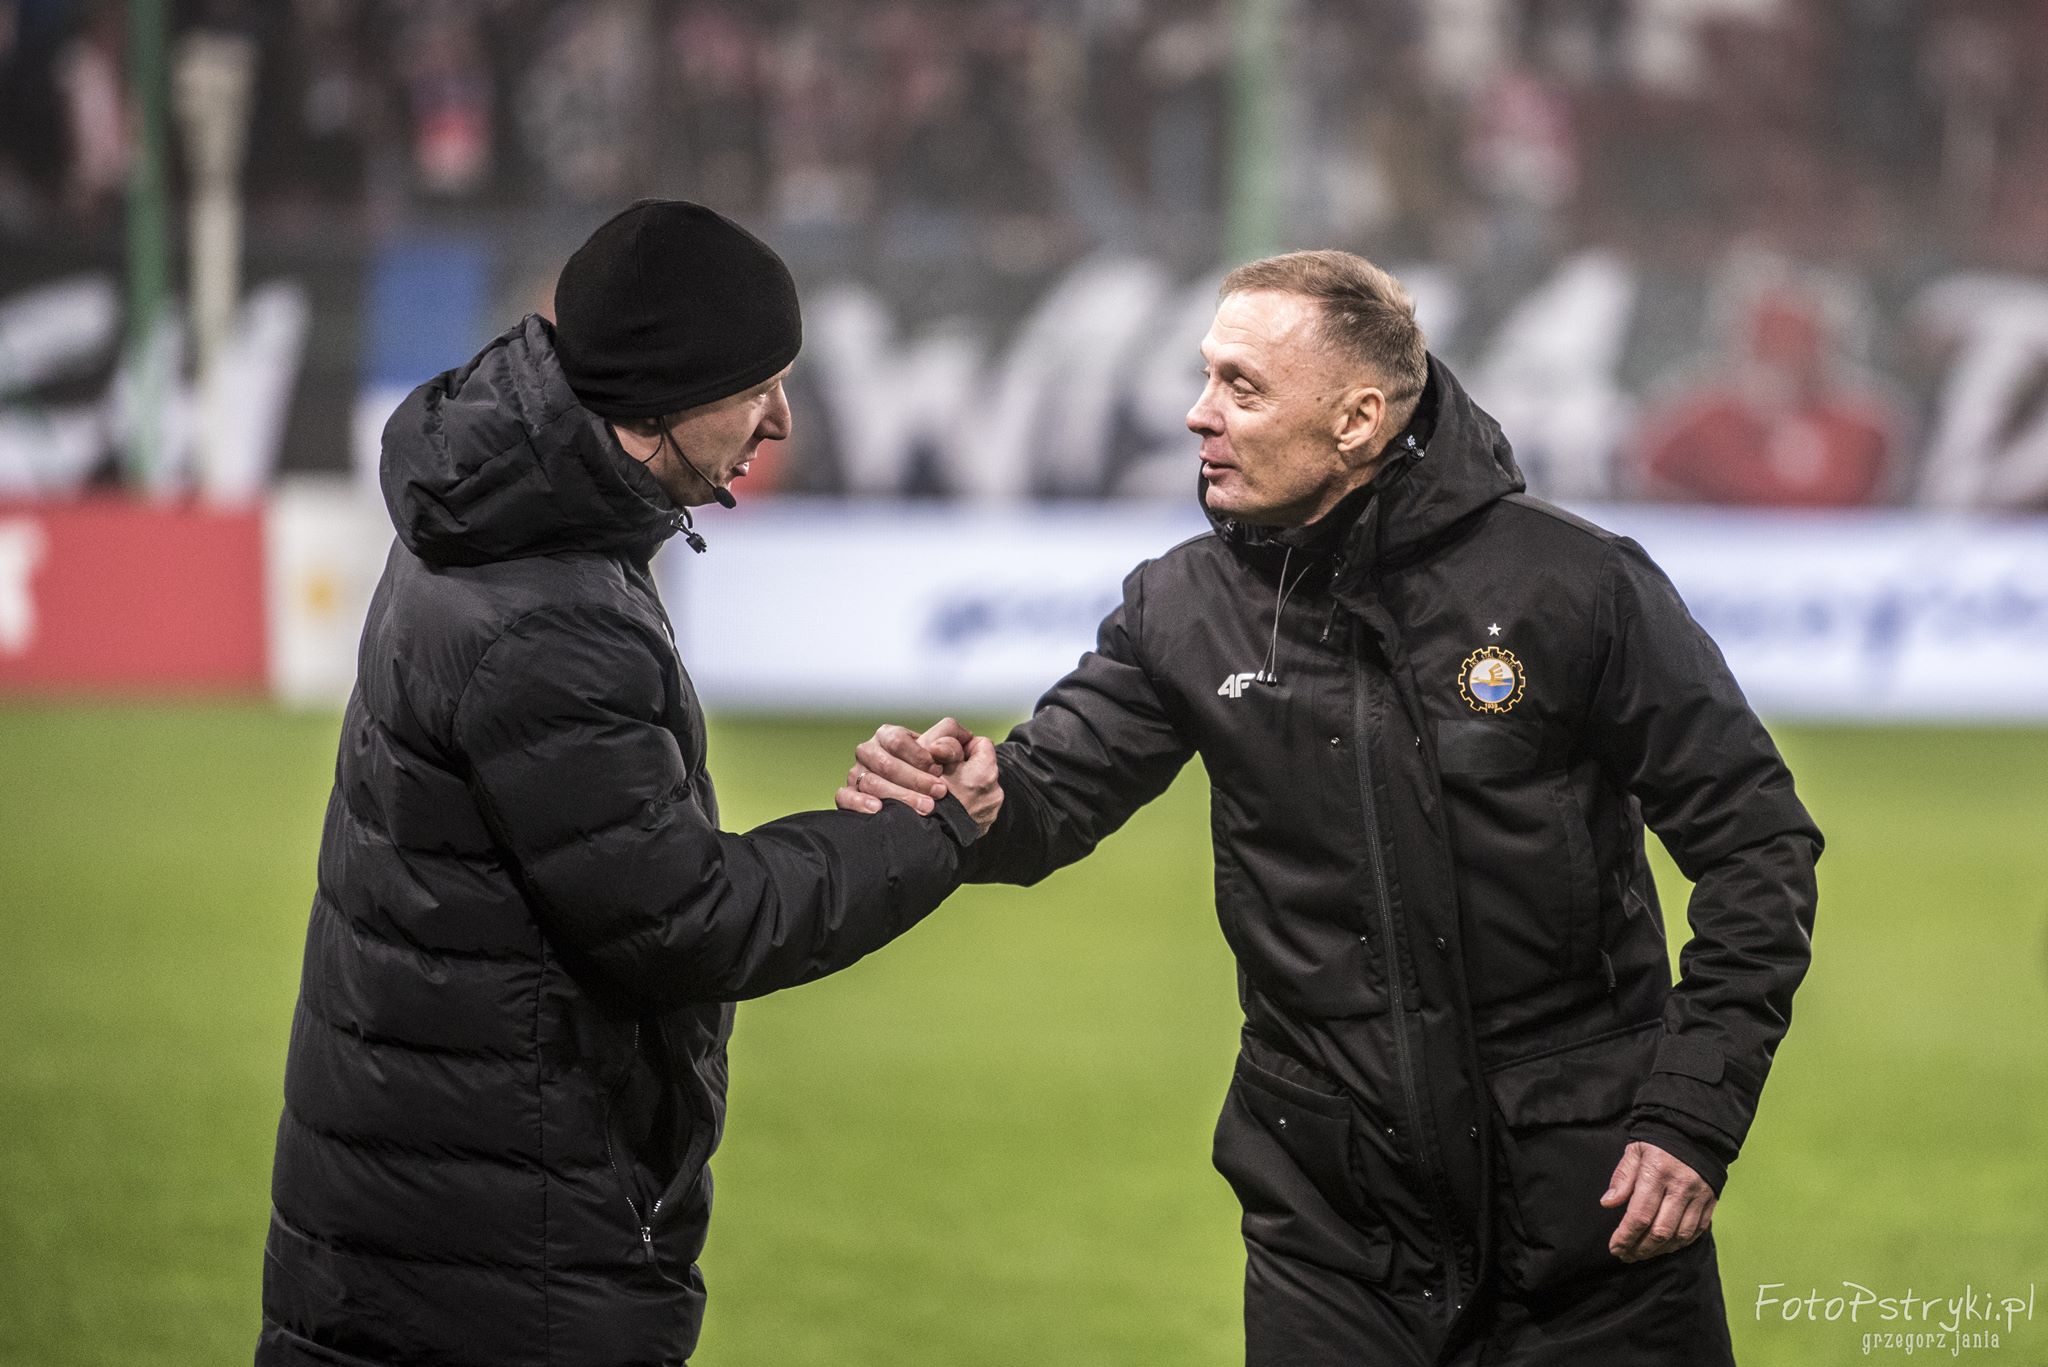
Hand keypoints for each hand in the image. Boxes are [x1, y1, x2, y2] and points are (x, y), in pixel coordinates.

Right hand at [837, 718, 1003, 834]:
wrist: (943, 830)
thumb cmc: (955, 794)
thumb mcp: (973, 768)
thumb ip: (968, 745)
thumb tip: (954, 741)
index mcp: (893, 739)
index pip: (895, 738)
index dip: (917, 753)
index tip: (938, 769)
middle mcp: (873, 755)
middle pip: (883, 761)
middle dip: (913, 779)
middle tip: (939, 793)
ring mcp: (859, 777)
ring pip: (867, 780)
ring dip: (898, 795)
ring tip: (925, 809)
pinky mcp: (852, 800)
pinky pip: (844, 797)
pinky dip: (860, 802)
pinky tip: (879, 810)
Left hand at [1600, 1141, 1716, 1262]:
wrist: (1695, 1131)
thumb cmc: (1659, 1141)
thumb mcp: (1634, 1151)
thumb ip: (1622, 1177)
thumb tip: (1608, 1203)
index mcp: (1657, 1172)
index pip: (1639, 1215)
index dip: (1625, 1236)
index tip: (1614, 1247)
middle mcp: (1680, 1187)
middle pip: (1660, 1231)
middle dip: (1640, 1249)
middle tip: (1626, 1255)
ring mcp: (1699, 1196)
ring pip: (1679, 1236)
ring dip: (1659, 1250)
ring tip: (1642, 1253)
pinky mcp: (1711, 1202)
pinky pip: (1696, 1231)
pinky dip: (1680, 1243)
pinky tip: (1665, 1246)